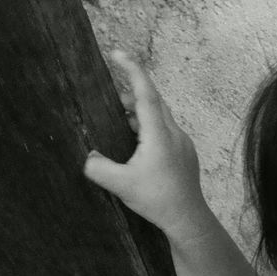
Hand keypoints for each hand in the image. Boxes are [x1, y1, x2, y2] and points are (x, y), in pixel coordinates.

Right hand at [83, 50, 211, 241]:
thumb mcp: (121, 185)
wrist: (188, 219)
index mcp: (159, 135)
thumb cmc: (158, 200)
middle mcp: (174, 134)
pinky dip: (150, 126)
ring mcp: (183, 143)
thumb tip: (87, 157)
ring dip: (141, 111)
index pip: (145, 93)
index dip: (131, 71)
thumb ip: (98, 168)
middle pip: (153, 101)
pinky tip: (138, 141)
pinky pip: (166, 130)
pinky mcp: (185, 154)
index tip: (118, 54)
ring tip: (122, 117)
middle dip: (133, 91)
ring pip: (161, 116)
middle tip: (112, 93)